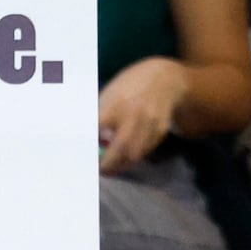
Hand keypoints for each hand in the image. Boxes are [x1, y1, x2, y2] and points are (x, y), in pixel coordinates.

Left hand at [94, 58, 188, 172]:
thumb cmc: (129, 86)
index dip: (92, 145)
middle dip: (109, 163)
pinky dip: (136, 155)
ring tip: (114, 165)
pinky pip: (146, 150)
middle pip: (120, 147)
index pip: (99, 129)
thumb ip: (100, 115)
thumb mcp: (110, 94)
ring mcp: (150, 123)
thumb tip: (90, 139)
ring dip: (123, 163)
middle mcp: (134, 113)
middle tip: (102, 169)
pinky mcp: (161, 130)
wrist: (163, 80)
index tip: (87, 155)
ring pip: (135, 154)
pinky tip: (128, 153)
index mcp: (116, 103)